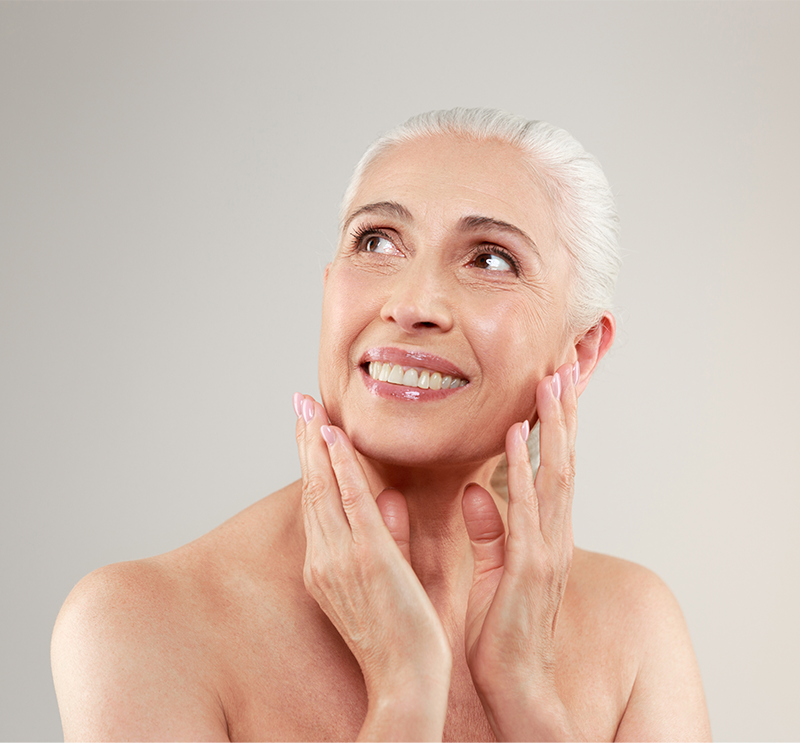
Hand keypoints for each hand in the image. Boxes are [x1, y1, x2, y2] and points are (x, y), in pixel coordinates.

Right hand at [294, 393, 451, 739]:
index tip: (310, 428)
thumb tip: (385, 495)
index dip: (312, 462)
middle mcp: (324, 558)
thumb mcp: (386, 579)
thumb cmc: (401, 637)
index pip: (317, 502)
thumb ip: (385, 534)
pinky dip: (340, 467)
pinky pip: (350, 502)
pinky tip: (334, 437)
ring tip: (309, 406)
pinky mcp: (367, 558)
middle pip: (311, 487)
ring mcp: (341, 558)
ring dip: (316, 443)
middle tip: (299, 401)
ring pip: (323, 488)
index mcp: (326, 566)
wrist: (406, 682)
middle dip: (305, 441)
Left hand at [461, 363, 583, 740]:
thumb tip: (476, 491)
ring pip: (555, 475)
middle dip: (564, 414)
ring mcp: (546, 549)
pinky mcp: (529, 567)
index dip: (555, 427)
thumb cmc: (501, 631)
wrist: (514, 685)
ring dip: (552, 427)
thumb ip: (488, 530)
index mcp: (544, 535)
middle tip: (563, 366)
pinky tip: (517, 435)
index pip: (553, 469)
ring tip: (550, 382)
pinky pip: (526, 508)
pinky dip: (524, 469)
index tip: (554, 387)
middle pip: (563, 461)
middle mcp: (553, 535)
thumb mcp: (491, 570)